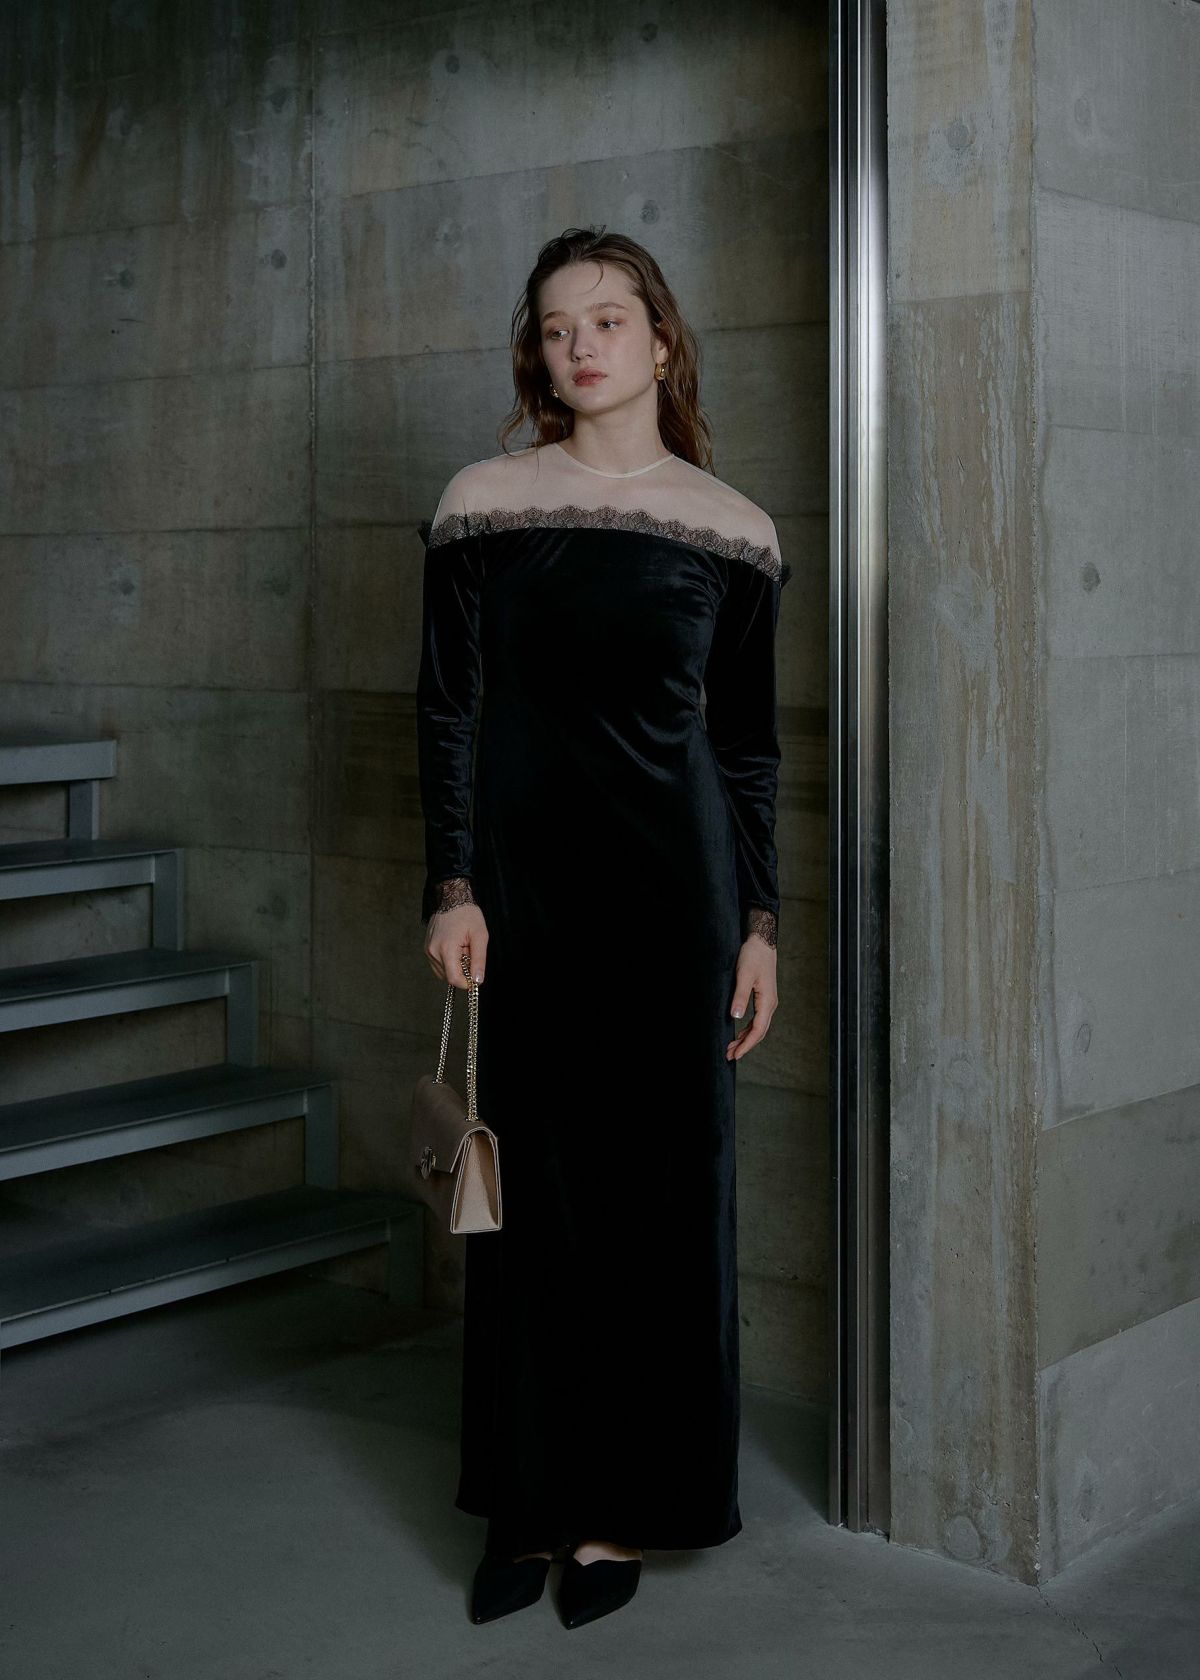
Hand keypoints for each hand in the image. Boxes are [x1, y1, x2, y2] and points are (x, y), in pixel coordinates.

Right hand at [425, 903, 487, 989]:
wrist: (451, 898)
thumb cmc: (467, 914)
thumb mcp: (480, 936)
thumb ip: (479, 960)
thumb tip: (477, 981)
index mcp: (446, 949)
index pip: (454, 979)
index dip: (467, 983)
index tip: (475, 977)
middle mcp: (433, 952)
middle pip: (448, 977)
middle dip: (462, 971)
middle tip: (469, 953)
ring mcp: (428, 950)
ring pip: (443, 972)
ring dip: (455, 967)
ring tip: (462, 949)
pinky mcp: (427, 948)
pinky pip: (439, 964)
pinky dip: (449, 962)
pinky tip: (455, 948)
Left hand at [726, 933, 777, 1059]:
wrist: (762, 942)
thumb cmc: (753, 956)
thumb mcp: (743, 976)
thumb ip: (740, 997)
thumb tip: (735, 1017)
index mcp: (767, 1002)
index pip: (757, 1030)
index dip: (746, 1045)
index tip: (735, 1055)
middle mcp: (770, 1004)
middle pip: (759, 1032)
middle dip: (745, 1045)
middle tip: (729, 1055)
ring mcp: (768, 1001)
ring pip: (758, 1027)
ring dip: (746, 1038)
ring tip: (732, 1047)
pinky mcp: (763, 997)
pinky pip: (757, 1019)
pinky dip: (748, 1029)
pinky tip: (739, 1033)